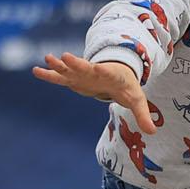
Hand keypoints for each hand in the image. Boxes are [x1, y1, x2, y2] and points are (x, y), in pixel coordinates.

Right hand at [33, 54, 154, 133]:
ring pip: (70, 69)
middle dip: (76, 63)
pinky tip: (36, 70)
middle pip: (85, 67)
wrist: (117, 75)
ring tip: (47, 58)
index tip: (98, 67)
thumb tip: (153, 132)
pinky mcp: (75, 79)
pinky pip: (60, 77)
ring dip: (59, 65)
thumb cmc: (127, 86)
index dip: (103, 70)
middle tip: (66, 56)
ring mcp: (83, 74)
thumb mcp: (136, 99)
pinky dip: (49, 75)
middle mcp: (95, 72)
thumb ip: (142, 114)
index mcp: (112, 74)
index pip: (108, 71)